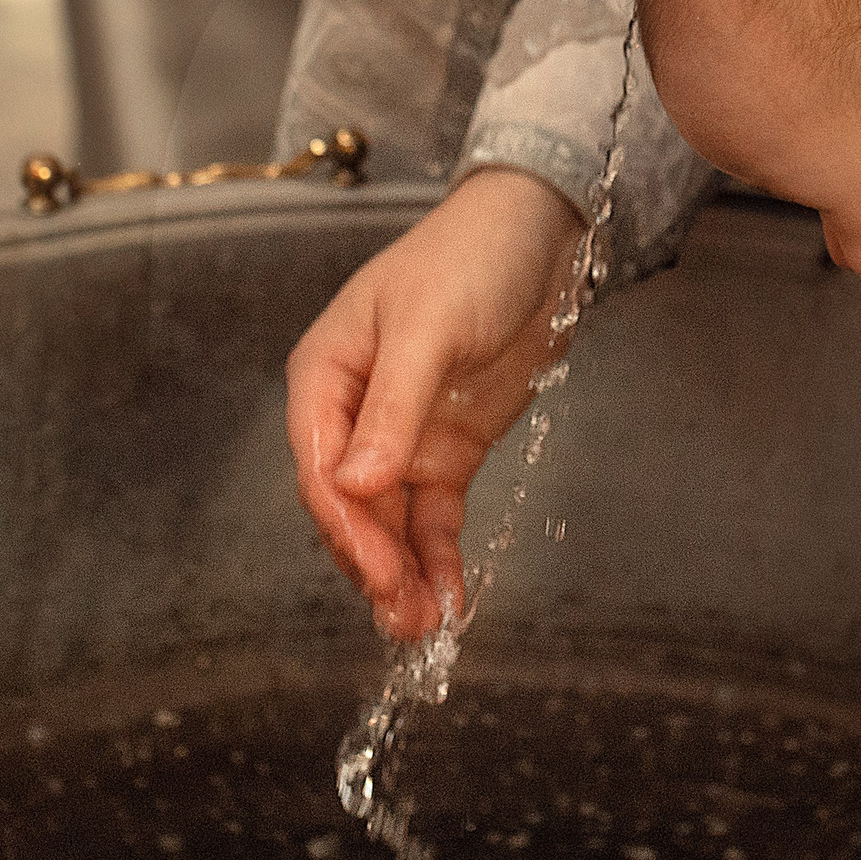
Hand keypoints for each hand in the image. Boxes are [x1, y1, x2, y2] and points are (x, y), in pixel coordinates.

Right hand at [286, 168, 581, 638]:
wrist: (539, 233)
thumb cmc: (469, 258)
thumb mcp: (429, 330)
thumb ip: (393, 409)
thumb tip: (354, 486)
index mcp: (325, 376)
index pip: (320, 468)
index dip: (345, 527)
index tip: (378, 571)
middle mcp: (353, 414)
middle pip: (349, 509)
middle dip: (373, 564)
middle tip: (404, 616)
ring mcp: (399, 438)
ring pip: (388, 525)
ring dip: (403, 575)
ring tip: (423, 627)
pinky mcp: (444, 453)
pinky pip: (431, 519)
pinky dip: (438, 559)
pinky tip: (448, 600)